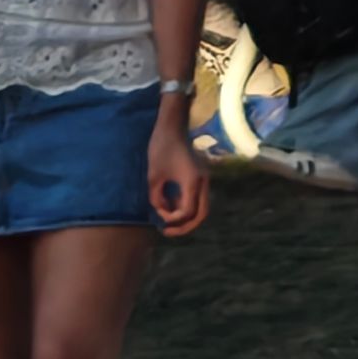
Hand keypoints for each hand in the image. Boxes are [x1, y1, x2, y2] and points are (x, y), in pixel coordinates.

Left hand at [150, 107, 207, 237]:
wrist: (172, 126)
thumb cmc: (161, 148)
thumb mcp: (154, 177)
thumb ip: (157, 198)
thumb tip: (162, 210)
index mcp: (192, 182)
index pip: (186, 212)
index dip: (171, 218)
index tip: (157, 212)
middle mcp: (202, 181)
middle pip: (201, 214)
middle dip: (185, 227)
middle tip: (168, 232)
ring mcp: (204, 178)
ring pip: (202, 207)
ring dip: (188, 217)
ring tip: (170, 221)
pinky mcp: (200, 175)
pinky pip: (198, 198)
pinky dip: (188, 206)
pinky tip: (173, 204)